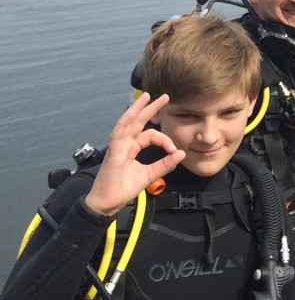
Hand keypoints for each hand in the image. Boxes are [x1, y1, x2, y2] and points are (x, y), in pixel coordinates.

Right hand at [84, 94, 185, 216]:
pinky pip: (118, 133)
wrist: (108, 203)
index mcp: (132, 148)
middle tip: (164, 96)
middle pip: (138, 121)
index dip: (164, 140)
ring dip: (137, 109)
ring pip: (128, 122)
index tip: (175, 150)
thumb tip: (181, 153)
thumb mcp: (150, 174)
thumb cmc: (124, 188)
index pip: (150, 135)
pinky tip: (131, 112)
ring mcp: (118, 146)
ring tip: (148, 96)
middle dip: (151, 108)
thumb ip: (165, 164)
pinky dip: (125, 122)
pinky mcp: (113, 151)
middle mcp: (125, 144)